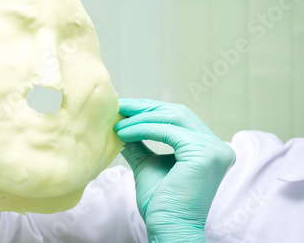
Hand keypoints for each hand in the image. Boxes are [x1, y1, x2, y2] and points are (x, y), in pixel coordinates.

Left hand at [114, 99, 235, 242]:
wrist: (169, 229)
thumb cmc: (161, 203)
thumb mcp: (148, 165)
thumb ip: (140, 144)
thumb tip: (123, 124)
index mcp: (208, 148)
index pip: (178, 118)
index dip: (151, 109)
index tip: (125, 107)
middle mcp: (217, 146)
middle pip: (177, 112)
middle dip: (146, 108)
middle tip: (120, 106)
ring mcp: (214, 149)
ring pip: (173, 118)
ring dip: (141, 118)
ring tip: (118, 124)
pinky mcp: (205, 154)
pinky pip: (168, 131)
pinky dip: (143, 128)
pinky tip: (125, 133)